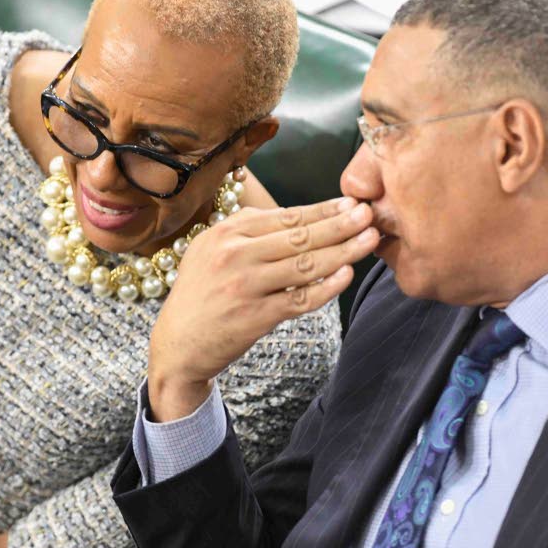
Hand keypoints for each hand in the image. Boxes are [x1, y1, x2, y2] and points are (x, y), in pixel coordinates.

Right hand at [148, 197, 378, 420]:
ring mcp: (245, 286)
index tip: (351, 203)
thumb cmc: (201, 293)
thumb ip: (248, 230)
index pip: (286, 216)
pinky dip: (326, 288)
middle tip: (370, 215)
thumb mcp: (211, 249)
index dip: (323, 209)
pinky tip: (346, 276)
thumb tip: (296, 215)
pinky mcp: (255, 317)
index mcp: (227, 233)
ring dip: (343, 252)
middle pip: (299, 236)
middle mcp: (235, 255)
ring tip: (370, 241)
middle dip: (340, 224)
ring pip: (305, 265)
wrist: (178, 344)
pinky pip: (300, 299)